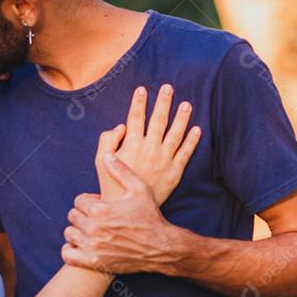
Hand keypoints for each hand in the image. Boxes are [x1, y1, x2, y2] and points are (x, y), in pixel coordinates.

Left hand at [65, 155, 193, 273]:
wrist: (161, 247)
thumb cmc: (151, 216)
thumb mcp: (140, 189)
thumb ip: (121, 171)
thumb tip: (107, 155)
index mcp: (100, 210)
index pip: (78, 201)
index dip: (89, 200)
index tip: (100, 204)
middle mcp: (93, 229)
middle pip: (73, 216)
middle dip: (83, 214)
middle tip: (97, 217)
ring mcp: (93, 247)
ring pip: (69, 234)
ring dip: (78, 230)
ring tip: (91, 229)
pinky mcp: (94, 263)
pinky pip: (68, 255)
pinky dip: (71, 249)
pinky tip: (83, 245)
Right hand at [94, 84, 199, 202]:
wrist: (128, 209)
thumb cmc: (111, 183)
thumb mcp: (100, 161)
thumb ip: (107, 140)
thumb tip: (121, 126)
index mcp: (132, 144)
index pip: (136, 117)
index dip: (138, 102)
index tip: (142, 89)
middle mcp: (150, 149)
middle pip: (158, 120)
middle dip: (163, 102)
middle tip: (169, 87)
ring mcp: (164, 160)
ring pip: (176, 133)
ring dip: (182, 117)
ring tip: (187, 104)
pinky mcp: (174, 172)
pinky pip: (186, 152)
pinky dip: (192, 140)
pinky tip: (196, 129)